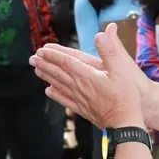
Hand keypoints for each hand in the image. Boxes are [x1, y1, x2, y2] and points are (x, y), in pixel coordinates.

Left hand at [31, 24, 147, 128]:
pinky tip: (49, 91)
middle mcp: (80, 87)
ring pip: (59, 85)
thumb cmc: (125, 97)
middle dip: (45, 64)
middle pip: (58, 73)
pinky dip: (56, 95)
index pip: (66, 62)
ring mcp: (80, 99)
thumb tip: (101, 34)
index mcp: (87, 75)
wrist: (124, 124)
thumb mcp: (122, 69)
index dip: (53, 54)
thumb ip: (110, 51)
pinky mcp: (83, 110)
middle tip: (33, 58)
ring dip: (47, 76)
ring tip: (37, 70)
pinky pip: (65, 100)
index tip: (42, 49)